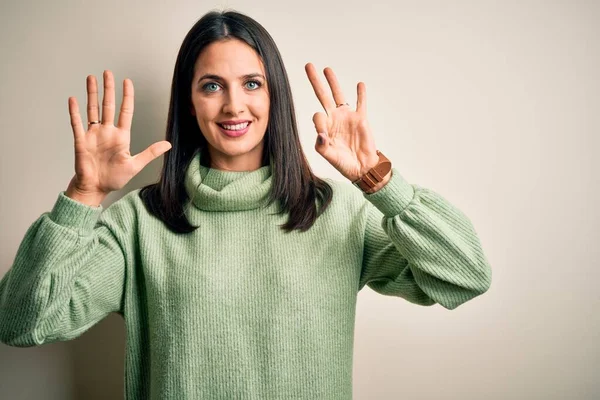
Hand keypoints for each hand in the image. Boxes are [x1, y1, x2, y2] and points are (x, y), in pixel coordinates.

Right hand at [66, 70, 171, 204]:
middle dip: (108, 89)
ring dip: (91, 94)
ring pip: (92, 109)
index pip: (125, 111)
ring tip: (91, 78)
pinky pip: (77, 123)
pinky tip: (73, 99)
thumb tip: (168, 144)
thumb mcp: (135, 165)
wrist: (96, 189)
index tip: (127, 81)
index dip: (126, 96)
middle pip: (108, 105)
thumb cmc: (114, 178)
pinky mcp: (81, 141)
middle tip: (108, 72)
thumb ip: (150, 153)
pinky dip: (75, 112)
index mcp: (121, 136)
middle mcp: (107, 132)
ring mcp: (93, 135)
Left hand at [305, 63, 379, 181]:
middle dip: (315, 81)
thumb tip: (320, 133)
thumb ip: (322, 145)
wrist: (362, 167)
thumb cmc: (343, 163)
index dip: (319, 122)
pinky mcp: (361, 118)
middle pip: (323, 96)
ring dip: (333, 82)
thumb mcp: (329, 156)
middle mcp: (334, 118)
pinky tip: (360, 84)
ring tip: (327, 69)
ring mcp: (347, 117)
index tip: (324, 134)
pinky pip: (361, 103)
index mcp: (324, 127)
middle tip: (308, 66)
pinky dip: (361, 94)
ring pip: (339, 95)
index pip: (317, 116)